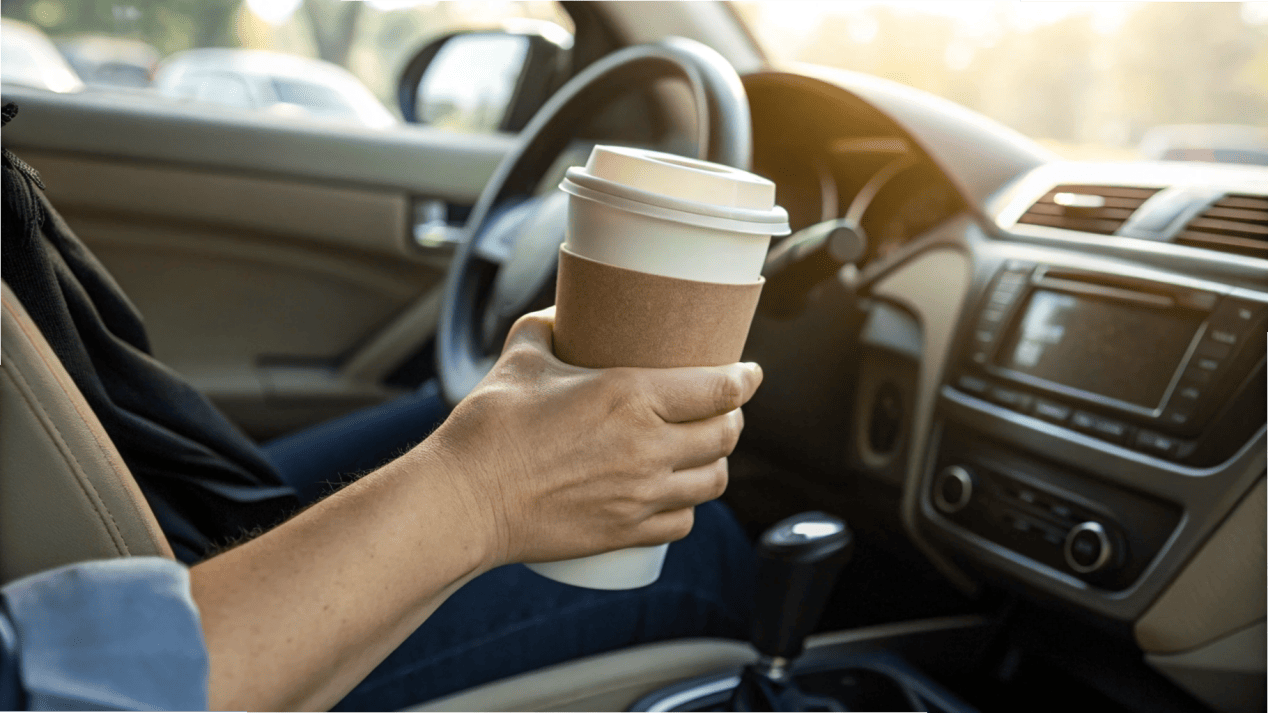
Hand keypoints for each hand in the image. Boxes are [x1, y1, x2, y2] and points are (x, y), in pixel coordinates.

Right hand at [423, 307, 762, 568]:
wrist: (464, 500)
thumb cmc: (489, 428)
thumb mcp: (522, 357)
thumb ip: (547, 326)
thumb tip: (561, 311)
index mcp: (631, 396)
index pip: (719, 388)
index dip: (745, 378)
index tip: (749, 372)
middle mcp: (647, 447)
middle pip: (725, 434)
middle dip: (734, 417)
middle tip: (724, 407)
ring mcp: (641, 495)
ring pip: (713, 481)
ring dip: (717, 461)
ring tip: (706, 449)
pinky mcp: (626, 531)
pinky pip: (683, 522)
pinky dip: (689, 506)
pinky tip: (679, 493)